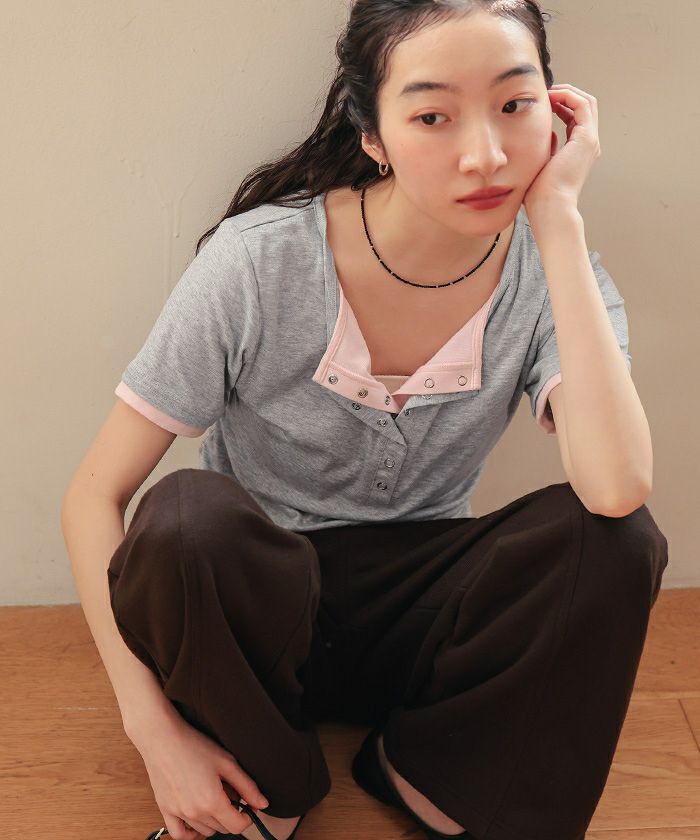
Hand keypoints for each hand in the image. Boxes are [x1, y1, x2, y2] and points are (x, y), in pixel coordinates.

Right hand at [132, 711, 269, 838]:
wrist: (162, 738)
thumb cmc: (193, 745)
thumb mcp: (227, 762)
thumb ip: (247, 786)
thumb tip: (262, 804)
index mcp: (212, 801)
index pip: (238, 826)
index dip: (247, 817)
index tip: (247, 807)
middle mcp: (195, 813)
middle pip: (223, 829)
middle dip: (232, 816)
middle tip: (231, 795)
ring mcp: (179, 813)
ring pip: (205, 831)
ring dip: (214, 821)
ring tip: (214, 797)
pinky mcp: (165, 810)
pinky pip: (180, 834)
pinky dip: (191, 833)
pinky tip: (198, 819)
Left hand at [523, 83, 600, 220]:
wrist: (550, 208)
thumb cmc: (541, 196)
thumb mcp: (542, 166)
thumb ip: (547, 149)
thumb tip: (547, 135)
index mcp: (579, 151)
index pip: (576, 117)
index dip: (561, 105)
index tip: (542, 102)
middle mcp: (589, 144)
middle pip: (584, 106)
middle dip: (565, 94)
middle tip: (545, 91)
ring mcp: (590, 141)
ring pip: (586, 102)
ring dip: (567, 92)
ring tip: (547, 91)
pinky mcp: (586, 138)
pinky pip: (582, 105)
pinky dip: (568, 96)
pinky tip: (550, 98)